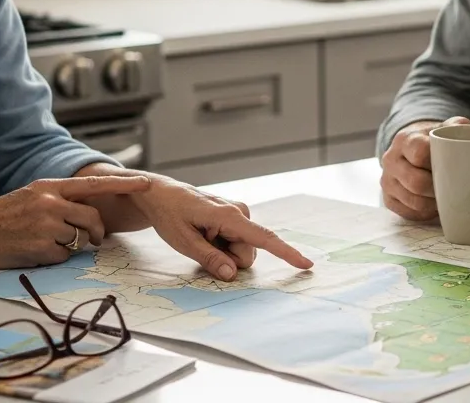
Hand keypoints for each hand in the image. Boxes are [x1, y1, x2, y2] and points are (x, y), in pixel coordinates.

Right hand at [0, 174, 154, 268]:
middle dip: (97, 232)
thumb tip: (87, 213)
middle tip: (94, 239)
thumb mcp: (29, 196)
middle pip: (92, 218)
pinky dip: (52, 259)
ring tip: (39, 241)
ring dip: (66, 246)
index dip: (123, 184)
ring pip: (77, 240)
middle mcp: (50, 203)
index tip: (147, 182)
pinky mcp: (40, 248)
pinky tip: (31, 252)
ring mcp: (45, 225)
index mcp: (48, 186)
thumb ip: (57, 200)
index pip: (93, 184)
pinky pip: (62, 257)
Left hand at [130, 181, 314, 279]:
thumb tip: (233, 274)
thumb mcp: (183, 242)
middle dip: (228, 260)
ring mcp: (238, 214)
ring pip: (242, 251)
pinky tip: (206, 234)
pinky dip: (222, 245)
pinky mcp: (235, 217)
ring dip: (223, 253)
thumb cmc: (170, 215)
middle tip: (201, 246)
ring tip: (201, 238)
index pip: (265, 238)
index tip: (307, 265)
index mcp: (228, 216)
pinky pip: (237, 243)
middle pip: (247, 254)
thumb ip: (210, 259)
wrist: (162, 194)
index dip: (287, 253)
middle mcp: (239, 212)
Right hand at [380, 116, 469, 220]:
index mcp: (405, 140)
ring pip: (414, 202)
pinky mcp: (388, 199)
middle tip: (454, 188)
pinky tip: (435, 204)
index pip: (420, 153)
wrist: (410, 147)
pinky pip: (410, 213)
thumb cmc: (432, 140)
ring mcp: (387, 181)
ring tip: (447, 197)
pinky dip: (426, 212)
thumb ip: (458, 126)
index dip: (438, 163)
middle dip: (438, 188)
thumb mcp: (444, 127)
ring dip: (434, 204)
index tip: (451, 166)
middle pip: (416, 183)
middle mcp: (391, 160)